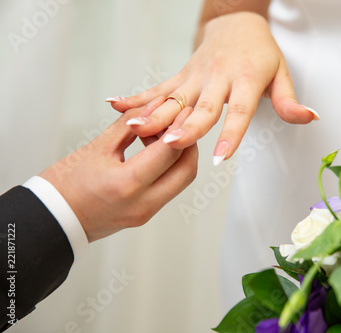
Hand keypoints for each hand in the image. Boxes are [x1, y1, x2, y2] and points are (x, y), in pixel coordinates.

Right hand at [39, 98, 197, 241]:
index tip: (181, 109)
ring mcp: (145, 214)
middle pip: (186, 170)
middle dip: (189, 143)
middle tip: (179, 122)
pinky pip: (168, 189)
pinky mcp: (144, 216)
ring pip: (180, 181)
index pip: (170, 151)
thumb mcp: (97, 148)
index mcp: (127, 184)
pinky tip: (153, 151)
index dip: (180, 126)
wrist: (51, 219)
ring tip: (161, 134)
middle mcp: (142, 204)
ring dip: (179, 156)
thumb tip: (153, 105)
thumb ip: (129, 124)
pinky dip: (168, 168)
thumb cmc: (64, 185)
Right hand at [107, 12, 318, 164]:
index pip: (238, 110)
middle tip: (169, 145)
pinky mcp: (182, 75)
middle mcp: (217, 78)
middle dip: (184, 128)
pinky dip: (137, 98)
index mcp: (244, 79)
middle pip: (200, 107)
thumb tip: (310, 118)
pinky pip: (158, 88)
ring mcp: (195, 76)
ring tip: (133, 129)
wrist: (237, 23)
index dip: (230, 133)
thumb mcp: (281, 75)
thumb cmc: (260, 53)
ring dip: (153, 115)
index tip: (222, 156)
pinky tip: (115, 105)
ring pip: (173, 99)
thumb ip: (290, 101)